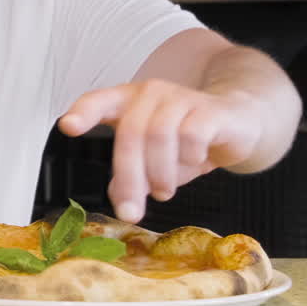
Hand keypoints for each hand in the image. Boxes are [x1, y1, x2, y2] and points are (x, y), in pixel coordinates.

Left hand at [58, 79, 263, 222]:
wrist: (238, 122)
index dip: (83, 112)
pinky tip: (194, 164)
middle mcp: (150, 93)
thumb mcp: (153, 156)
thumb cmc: (185, 138)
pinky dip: (188, 158)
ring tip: (163, 191)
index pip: (98, 100)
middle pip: (131, 133)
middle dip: (128, 177)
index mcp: (127, 101)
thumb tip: (118, 195)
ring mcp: (180, 98)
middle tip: (130, 212)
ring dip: (160, 172)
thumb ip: (132, 170)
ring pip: (160, 135)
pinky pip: (192, 135)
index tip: (68, 127)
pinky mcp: (209, 109)